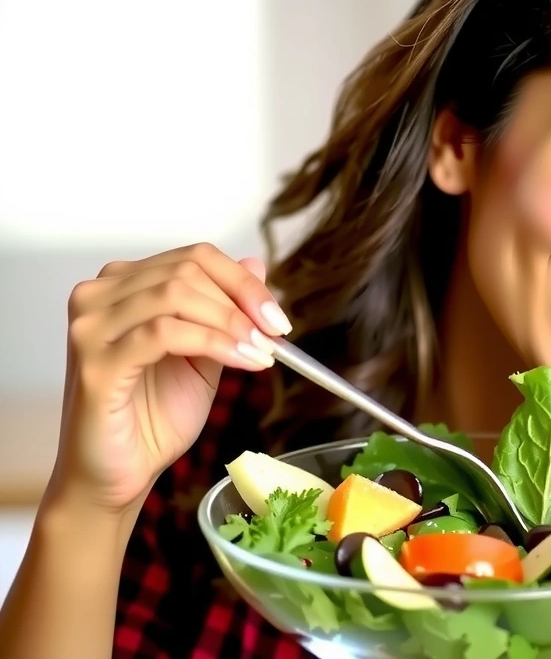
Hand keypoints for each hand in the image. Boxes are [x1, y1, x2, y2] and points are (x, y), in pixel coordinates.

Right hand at [52, 243, 291, 512]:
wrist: (120, 474)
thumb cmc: (154, 418)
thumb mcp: (205, 355)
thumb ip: (224, 311)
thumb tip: (256, 264)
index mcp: (125, 286)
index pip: (194, 257)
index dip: (243, 282)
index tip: (277, 316)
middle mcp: (99, 297)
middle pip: (187, 271)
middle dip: (242, 303)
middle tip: (273, 336)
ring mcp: (92, 327)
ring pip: (176, 296)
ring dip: (231, 324)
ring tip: (260, 352)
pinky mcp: (96, 362)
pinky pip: (164, 334)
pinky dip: (213, 343)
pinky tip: (241, 362)